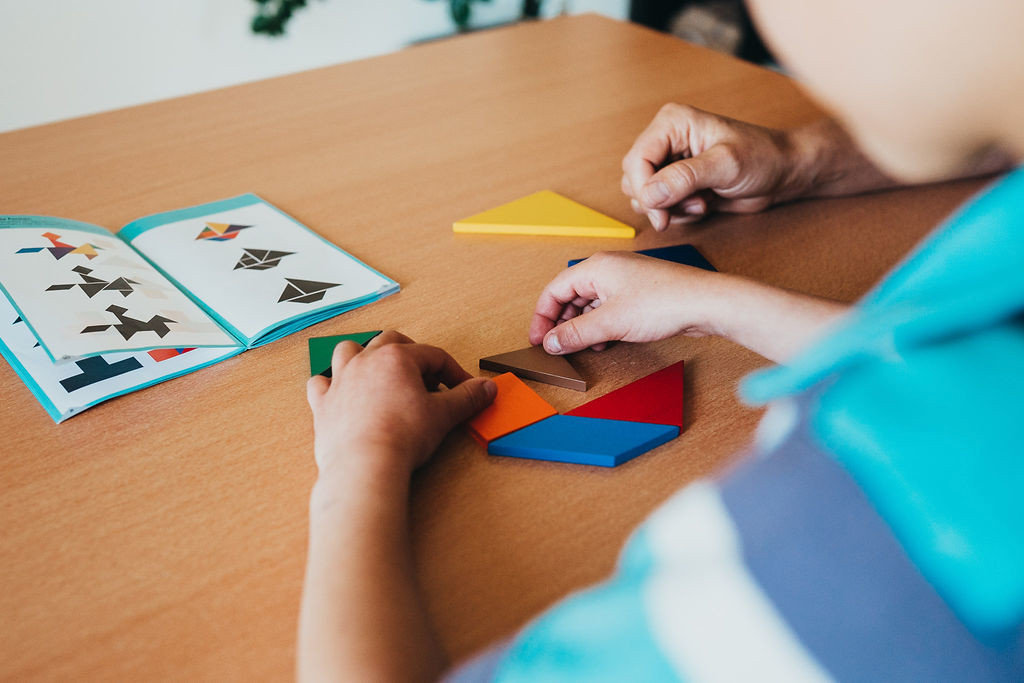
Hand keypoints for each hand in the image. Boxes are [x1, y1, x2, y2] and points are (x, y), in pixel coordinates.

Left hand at [306, 331, 495, 483]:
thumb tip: (487, 387)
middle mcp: (365, 361)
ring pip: (348, 351)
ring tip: (380, 373)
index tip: (463, 389)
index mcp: (396, 358)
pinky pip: (320, 383)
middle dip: (411, 355)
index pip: (433, 355)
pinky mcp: (323, 404)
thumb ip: (467, 397)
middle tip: (426, 378)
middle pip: (391, 341)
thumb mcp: (444, 415)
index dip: (453, 371)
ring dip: (365, 356)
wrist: (365, 465)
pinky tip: (341, 393)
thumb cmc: (402, 437)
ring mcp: (341, 380)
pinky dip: (330, 384)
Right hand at [528, 251, 727, 353]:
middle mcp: (608, 268)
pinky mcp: (639, 292)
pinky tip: (605, 340)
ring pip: (590, 303)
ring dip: (582, 326)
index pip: (554, 290)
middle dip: (562, 322)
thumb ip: (576, 333)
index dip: (542, 316)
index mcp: (595, 267)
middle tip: (557, 346)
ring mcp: (625, 280)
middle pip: (570, 296)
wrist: (705, 302)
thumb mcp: (610, 323)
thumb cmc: (663, 302)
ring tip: (582, 346)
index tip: (539, 339)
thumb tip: (551, 342)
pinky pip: (609, 307)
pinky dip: (601, 324)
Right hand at [622, 103, 807, 229]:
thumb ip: (685, 177)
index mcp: (672, 123)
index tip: (661, 213)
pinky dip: (678, 213)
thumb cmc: (763, 157)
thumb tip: (649, 193)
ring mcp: (670, 163)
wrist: (784, 173)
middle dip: (657, 201)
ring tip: (700, 203)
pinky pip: (660, 205)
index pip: (636, 160)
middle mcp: (666, 140)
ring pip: (644, 195)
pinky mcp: (677, 183)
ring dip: (669, 208)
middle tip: (690, 206)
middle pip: (634, 179)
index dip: (644, 190)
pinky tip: (703, 205)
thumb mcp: (726, 165)